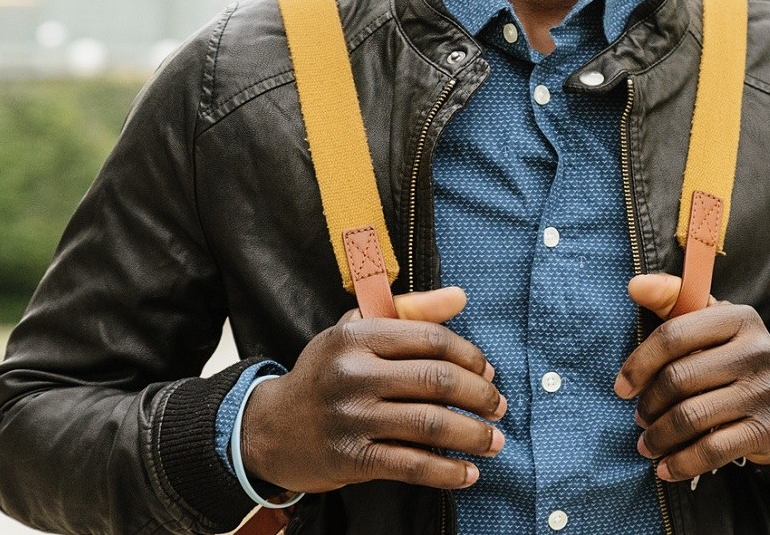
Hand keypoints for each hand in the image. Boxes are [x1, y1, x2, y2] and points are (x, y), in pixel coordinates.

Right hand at [241, 287, 506, 493]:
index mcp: (358, 336)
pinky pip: (411, 465)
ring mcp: (351, 418)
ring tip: (494, 441)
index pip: (432, 339)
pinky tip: (467, 473)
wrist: (270, 428)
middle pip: (438, 380)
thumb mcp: (357, 331)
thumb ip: (410, 311)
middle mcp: (353, 373)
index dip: (471, 356)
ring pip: (431, 424)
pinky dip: (447, 471)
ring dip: (474, 435)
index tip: (488, 372)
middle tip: (499, 408)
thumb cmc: (327, 374)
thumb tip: (460, 296)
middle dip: (480, 396)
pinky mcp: (350, 458)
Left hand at [614, 274, 769, 482]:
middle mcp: (755, 351)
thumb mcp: (712, 325)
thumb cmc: (734, 359)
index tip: (622, 387)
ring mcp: (764, 391)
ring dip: (658, 436)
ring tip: (647, 443)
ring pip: (690, 417)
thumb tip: (634, 285)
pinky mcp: (767, 429)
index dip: (639, 363)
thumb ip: (673, 302)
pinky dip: (680, 463)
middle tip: (640, 417)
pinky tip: (665, 467)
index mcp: (738, 317)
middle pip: (678, 378)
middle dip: (649, 404)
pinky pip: (711, 451)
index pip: (674, 335)